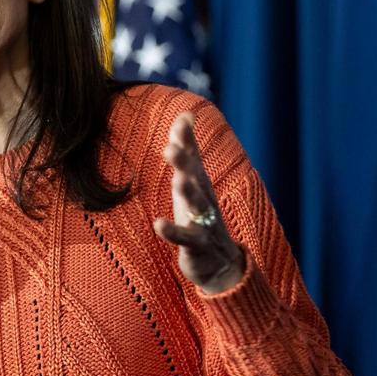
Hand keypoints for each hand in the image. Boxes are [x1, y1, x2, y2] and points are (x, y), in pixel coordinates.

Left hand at [151, 112, 245, 294]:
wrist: (218, 261)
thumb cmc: (199, 213)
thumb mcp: (192, 179)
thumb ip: (188, 148)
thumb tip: (185, 114)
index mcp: (199, 182)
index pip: (194, 157)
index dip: (187, 140)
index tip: (181, 120)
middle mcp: (203, 198)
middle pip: (195, 177)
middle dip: (185, 162)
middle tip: (171, 147)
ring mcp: (203, 222)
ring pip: (197, 206)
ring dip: (188, 193)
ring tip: (178, 181)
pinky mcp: (197, 245)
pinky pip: (185, 238)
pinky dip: (172, 231)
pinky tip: (158, 224)